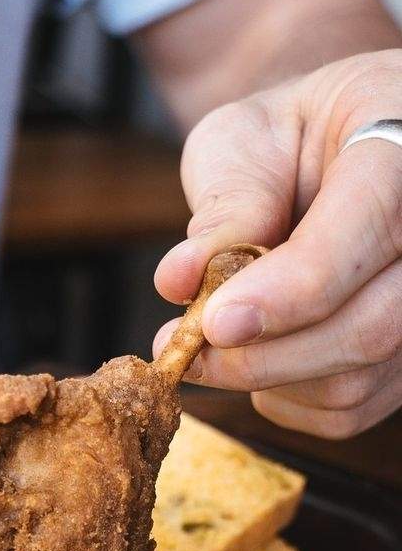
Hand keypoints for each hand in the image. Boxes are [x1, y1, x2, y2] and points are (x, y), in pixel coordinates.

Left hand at [153, 50, 401, 437]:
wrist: (340, 154)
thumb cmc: (292, 139)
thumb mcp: (248, 138)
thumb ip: (227, 203)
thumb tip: (180, 280)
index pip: (365, 230)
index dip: (290, 289)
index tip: (214, 322)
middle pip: (370, 327)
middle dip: (263, 355)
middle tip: (184, 347)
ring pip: (356, 381)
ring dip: (265, 378)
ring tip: (218, 338)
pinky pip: (346, 412)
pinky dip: (284, 399)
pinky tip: (262, 350)